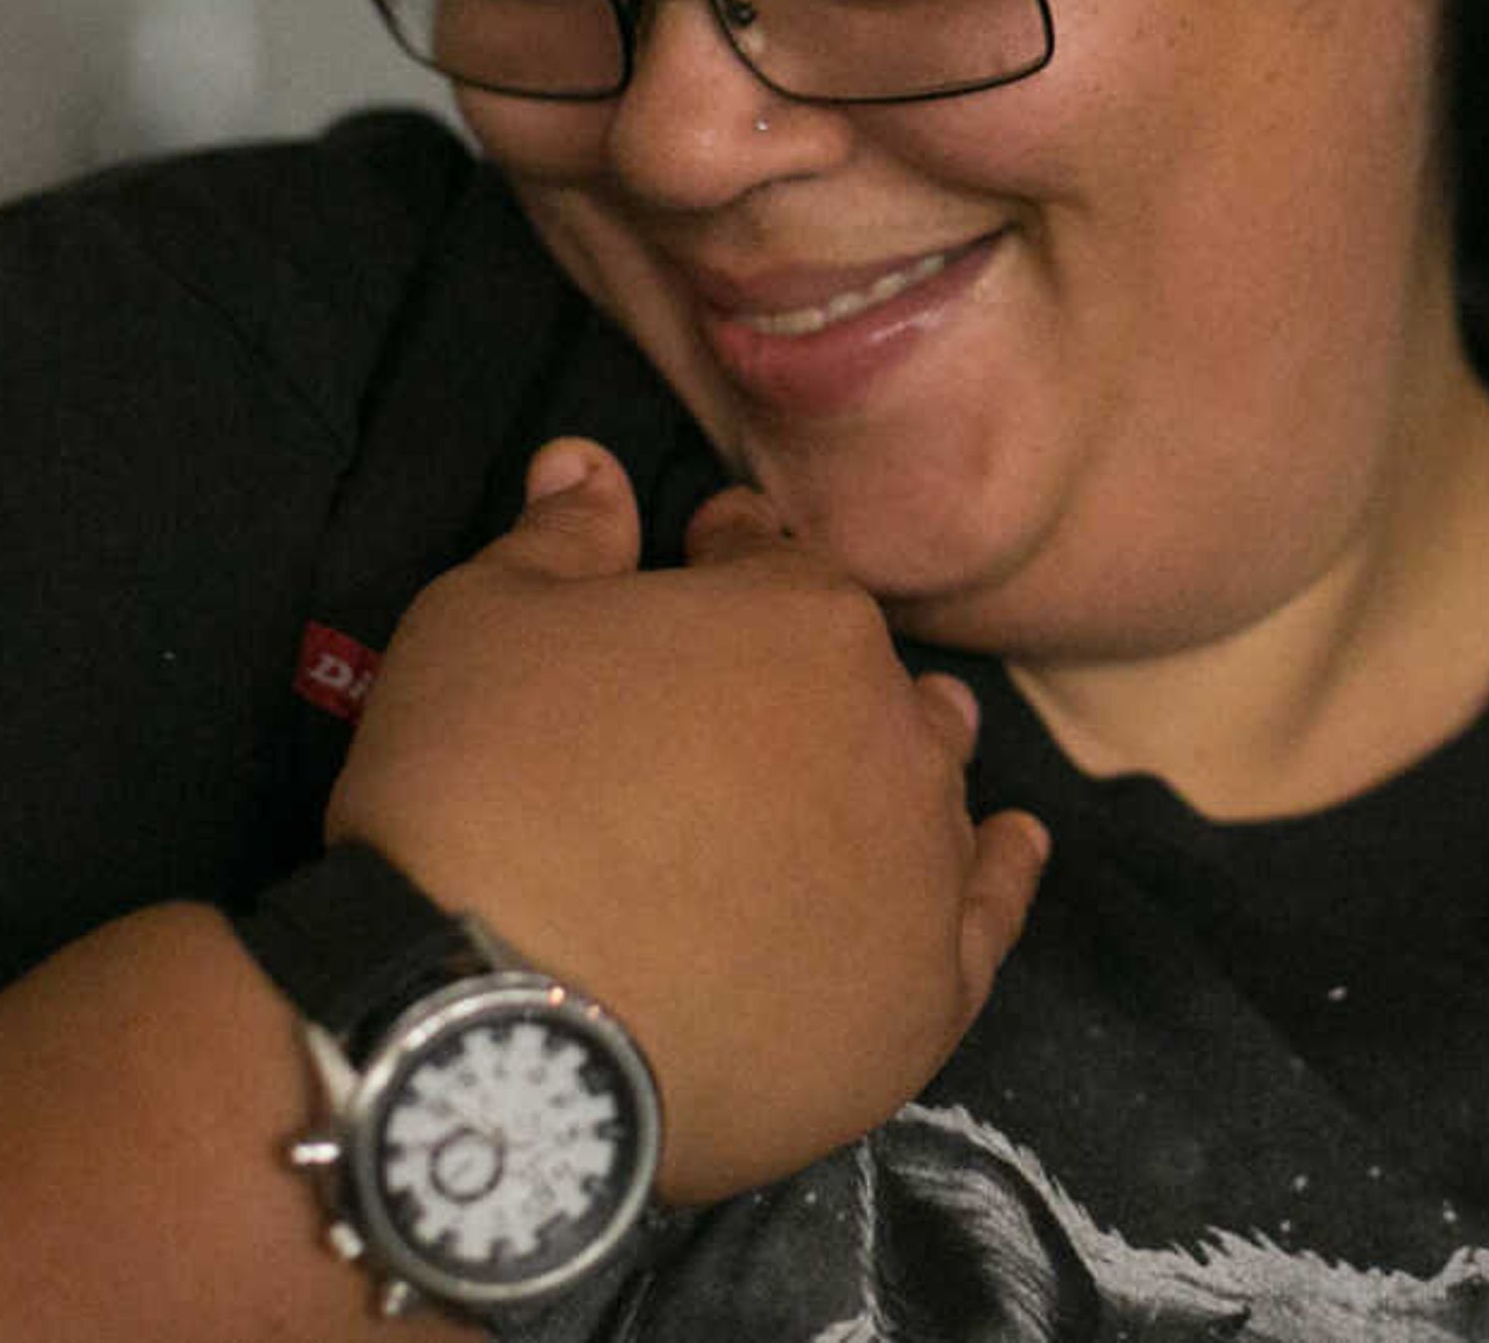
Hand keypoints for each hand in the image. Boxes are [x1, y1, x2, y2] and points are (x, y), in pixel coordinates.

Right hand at [323, 437, 1050, 1201]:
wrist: (494, 1027)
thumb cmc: (476, 793)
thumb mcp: (481, 621)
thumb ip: (559, 538)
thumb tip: (589, 462)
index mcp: (802, 616)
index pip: (772, 561)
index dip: (728, 558)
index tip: (702, 559)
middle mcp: (891, 728)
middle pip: (862, 678)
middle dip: (816, 670)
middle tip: (758, 697)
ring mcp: (916, 866)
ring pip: (928, 786)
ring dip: (901, 762)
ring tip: (870, 766)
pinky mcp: (922, 996)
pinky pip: (989, 913)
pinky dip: (1001, 872)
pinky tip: (1011, 846)